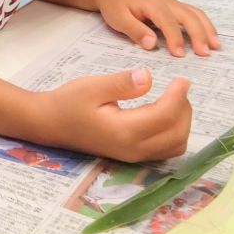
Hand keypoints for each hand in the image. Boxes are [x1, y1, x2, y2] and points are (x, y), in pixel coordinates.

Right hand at [39, 67, 190, 161]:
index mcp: (124, 131)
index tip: (182, 79)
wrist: (49, 123)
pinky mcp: (132, 156)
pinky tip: (164, 115)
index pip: (165, 116)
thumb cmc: (68, 102)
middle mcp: (133, 148)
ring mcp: (134, 155)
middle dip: (184, 110)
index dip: (178, 97)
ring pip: (175, 146)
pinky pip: (165, 150)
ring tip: (174, 100)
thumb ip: (122, 83)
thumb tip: (149, 77)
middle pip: (177, 134)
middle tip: (178, 88)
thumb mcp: (92, 86)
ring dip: (182, 124)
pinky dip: (174, 133)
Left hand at [98, 0, 219, 56]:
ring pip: (195, 13)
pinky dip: (204, 24)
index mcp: (152, 4)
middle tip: (205, 53)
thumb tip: (153, 44)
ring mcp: (171, 2)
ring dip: (207, 29)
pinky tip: (209, 37)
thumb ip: (135, 31)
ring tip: (216, 46)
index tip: (180, 55)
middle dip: (199, 34)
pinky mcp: (174, 6)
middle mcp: (166, 1)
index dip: (175, 38)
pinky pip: (193, 13)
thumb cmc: (114, 6)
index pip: (168, 21)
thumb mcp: (118, 19)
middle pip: (188, 16)